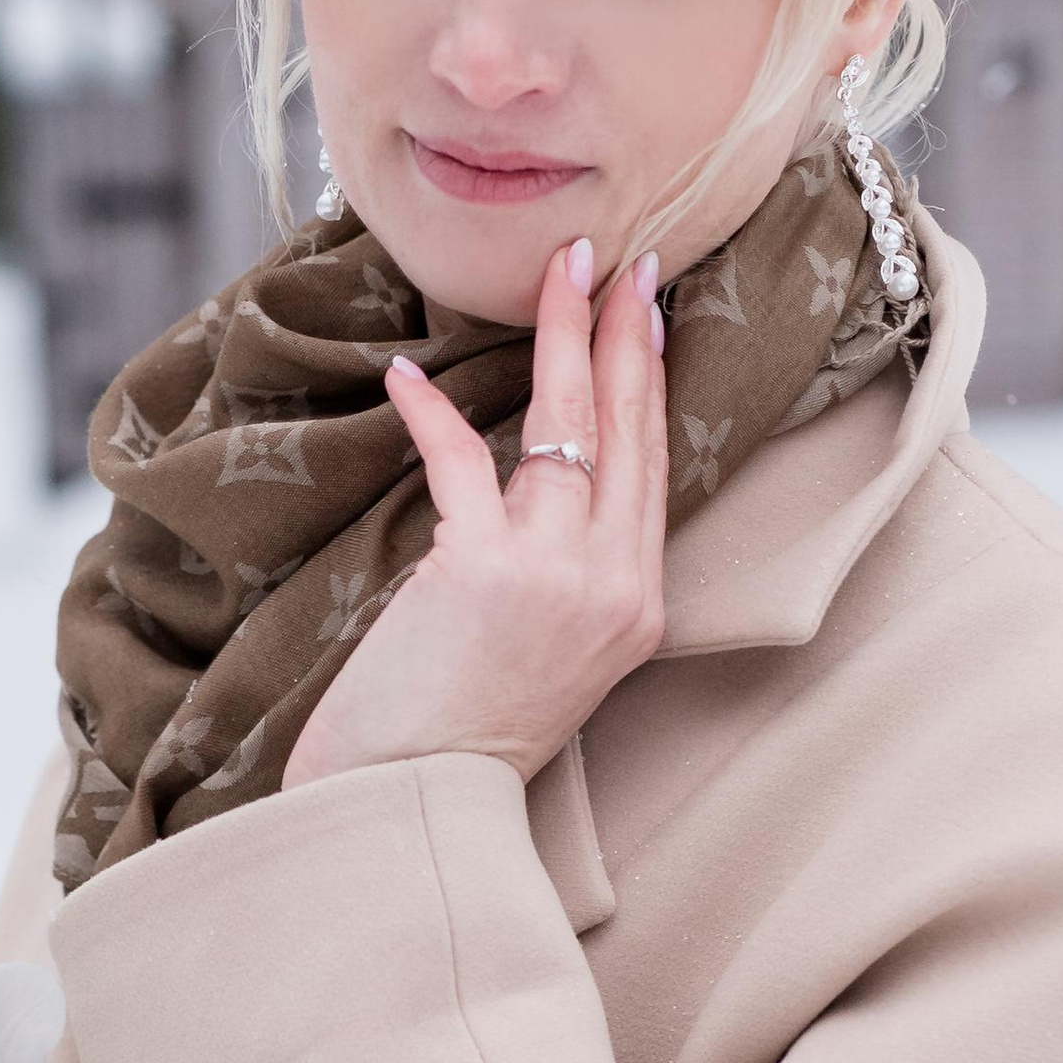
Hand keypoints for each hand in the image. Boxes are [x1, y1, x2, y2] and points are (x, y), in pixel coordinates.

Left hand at [284, 239, 667, 793]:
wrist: (410, 805)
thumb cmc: (459, 733)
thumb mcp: (545, 651)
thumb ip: (558, 570)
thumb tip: (532, 483)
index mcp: (637, 605)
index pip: (653, 466)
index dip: (651, 380)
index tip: (647, 310)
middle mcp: (613, 586)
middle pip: (629, 429)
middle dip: (625, 331)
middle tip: (621, 256)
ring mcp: (556, 576)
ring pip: (568, 427)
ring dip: (557, 337)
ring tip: (554, 274)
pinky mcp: (484, 569)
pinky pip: (464, 460)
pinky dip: (432, 413)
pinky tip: (409, 376)